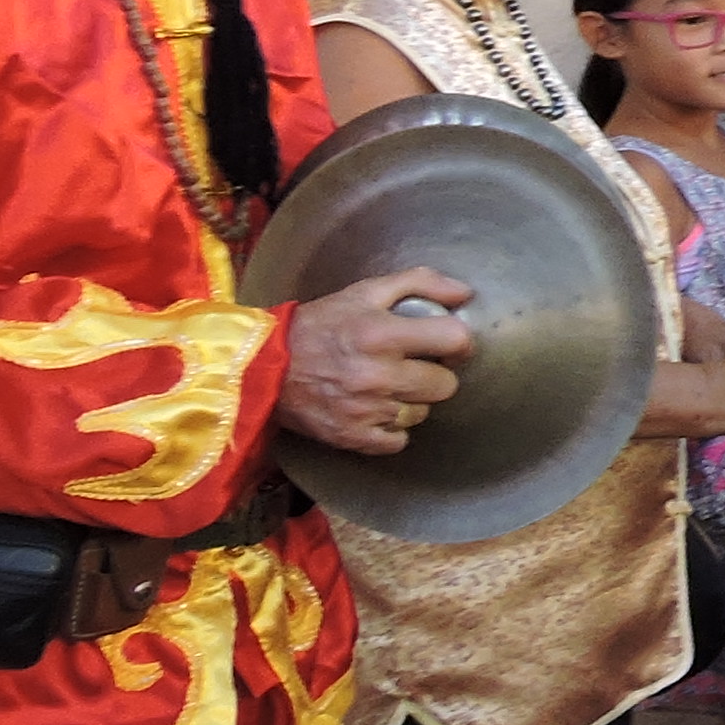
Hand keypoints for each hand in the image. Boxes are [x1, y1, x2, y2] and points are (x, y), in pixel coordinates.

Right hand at [280, 266, 474, 451]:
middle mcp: (376, 374)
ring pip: (423, 413)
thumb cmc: (318, 326)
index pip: (455, 340)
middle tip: (411, 365)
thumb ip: (419, 284)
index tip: (447, 343)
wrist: (260, 366)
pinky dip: (390, 428)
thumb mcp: (363, 292)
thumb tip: (464, 293)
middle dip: (434, 374)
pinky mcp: (352, 437)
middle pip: (445, 385)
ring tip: (384, 386)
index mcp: (380, 333)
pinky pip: (399, 440)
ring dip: (410, 401)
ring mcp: (365, 410)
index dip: (458, 342)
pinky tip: (373, 409)